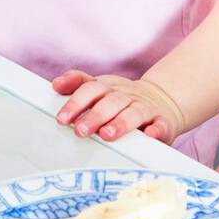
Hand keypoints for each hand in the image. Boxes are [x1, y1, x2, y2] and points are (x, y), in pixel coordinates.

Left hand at [51, 70, 185, 143]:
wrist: (163, 100)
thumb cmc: (123, 99)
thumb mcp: (101, 87)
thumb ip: (78, 84)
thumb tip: (56, 84)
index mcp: (108, 88)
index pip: (90, 90)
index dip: (76, 102)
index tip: (62, 118)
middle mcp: (126, 96)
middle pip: (110, 102)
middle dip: (94, 116)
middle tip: (80, 131)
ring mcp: (145, 108)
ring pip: (133, 113)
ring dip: (120, 123)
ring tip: (107, 134)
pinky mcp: (163, 122)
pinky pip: (160, 125)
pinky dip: (156, 129)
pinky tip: (149, 135)